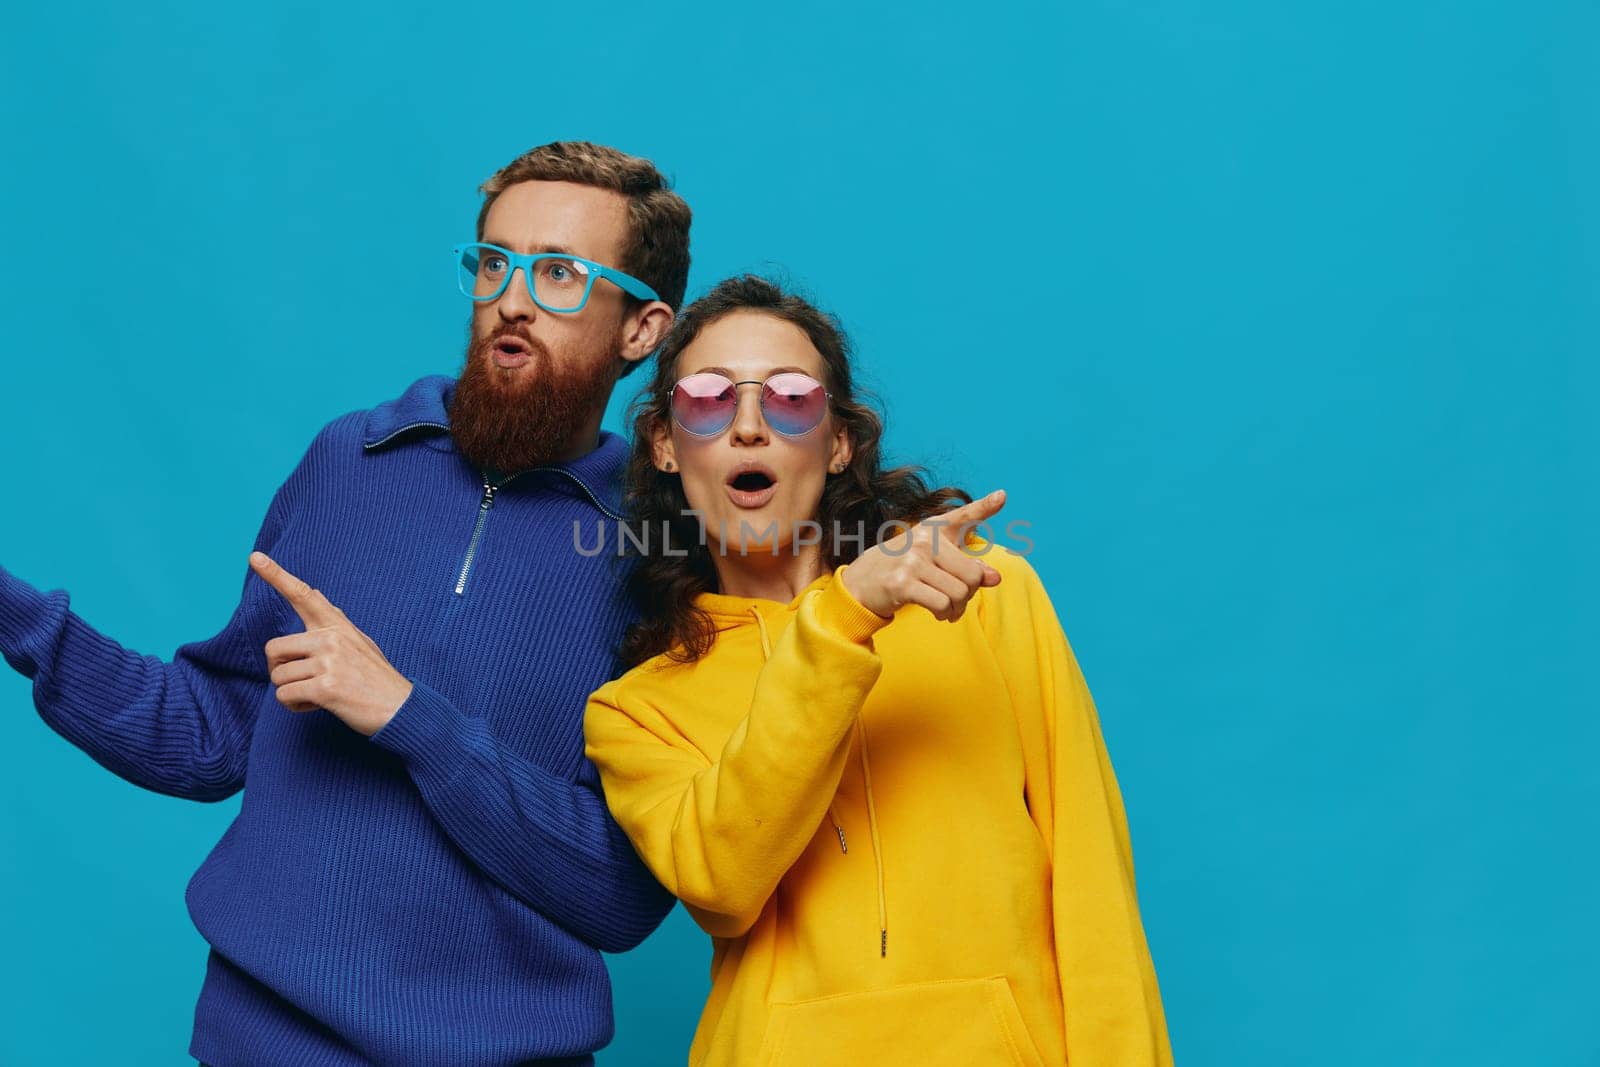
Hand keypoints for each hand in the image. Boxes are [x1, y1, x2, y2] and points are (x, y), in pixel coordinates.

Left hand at [249, 551, 413, 735]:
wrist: (401, 708)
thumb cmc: (377, 678)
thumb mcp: (360, 641)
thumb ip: (334, 620)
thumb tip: (317, 593)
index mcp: (338, 626)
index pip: (304, 595)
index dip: (276, 575)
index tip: (255, 557)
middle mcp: (331, 638)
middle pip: (273, 648)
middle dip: (279, 669)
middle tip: (301, 680)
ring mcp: (329, 662)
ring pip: (278, 676)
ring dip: (291, 692)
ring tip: (317, 695)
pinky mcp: (326, 687)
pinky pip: (285, 696)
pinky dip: (295, 707)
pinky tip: (316, 706)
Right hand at [840, 490, 1006, 621]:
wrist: (861, 582)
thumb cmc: (905, 568)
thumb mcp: (936, 560)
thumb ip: (967, 566)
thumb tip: (995, 578)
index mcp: (934, 529)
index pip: (964, 516)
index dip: (985, 507)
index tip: (1002, 496)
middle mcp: (924, 540)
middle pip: (973, 574)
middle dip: (970, 594)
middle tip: (958, 599)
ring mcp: (912, 561)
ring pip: (960, 592)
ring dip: (958, 608)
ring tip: (948, 609)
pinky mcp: (902, 583)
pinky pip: (942, 604)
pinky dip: (945, 614)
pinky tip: (938, 613)